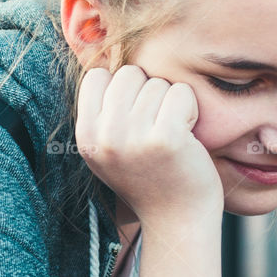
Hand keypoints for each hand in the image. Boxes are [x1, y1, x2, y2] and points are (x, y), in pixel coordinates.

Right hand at [75, 65, 222, 224]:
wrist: (178, 221)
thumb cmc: (151, 178)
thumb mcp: (111, 148)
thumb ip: (103, 111)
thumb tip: (102, 55)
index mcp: (85, 136)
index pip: (97, 76)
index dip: (124, 88)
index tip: (137, 116)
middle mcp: (104, 137)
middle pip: (129, 73)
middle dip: (150, 92)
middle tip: (159, 126)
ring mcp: (133, 138)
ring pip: (157, 82)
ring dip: (172, 103)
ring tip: (172, 135)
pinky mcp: (165, 139)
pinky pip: (181, 93)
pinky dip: (191, 109)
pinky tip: (188, 136)